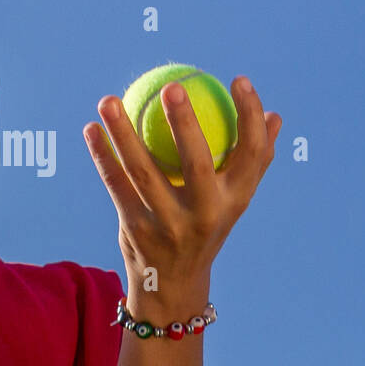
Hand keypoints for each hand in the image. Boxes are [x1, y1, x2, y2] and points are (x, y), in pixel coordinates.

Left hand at [83, 77, 281, 301]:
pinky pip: (114, 184)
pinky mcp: (135, 229)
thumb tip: (273, 115)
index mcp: (235, 201)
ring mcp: (167, 224)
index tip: (239, 80)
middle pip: (196, 163)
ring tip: (109, 100)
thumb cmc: (207, 226)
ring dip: (122, 133)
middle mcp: (204, 214)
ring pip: (142, 171)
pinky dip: (101, 155)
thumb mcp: (233, 201)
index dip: (250, 115)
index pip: (252, 154)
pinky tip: (91, 129)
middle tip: (171, 85)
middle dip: (184, 123)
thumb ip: (252, 161)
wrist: (173, 285)